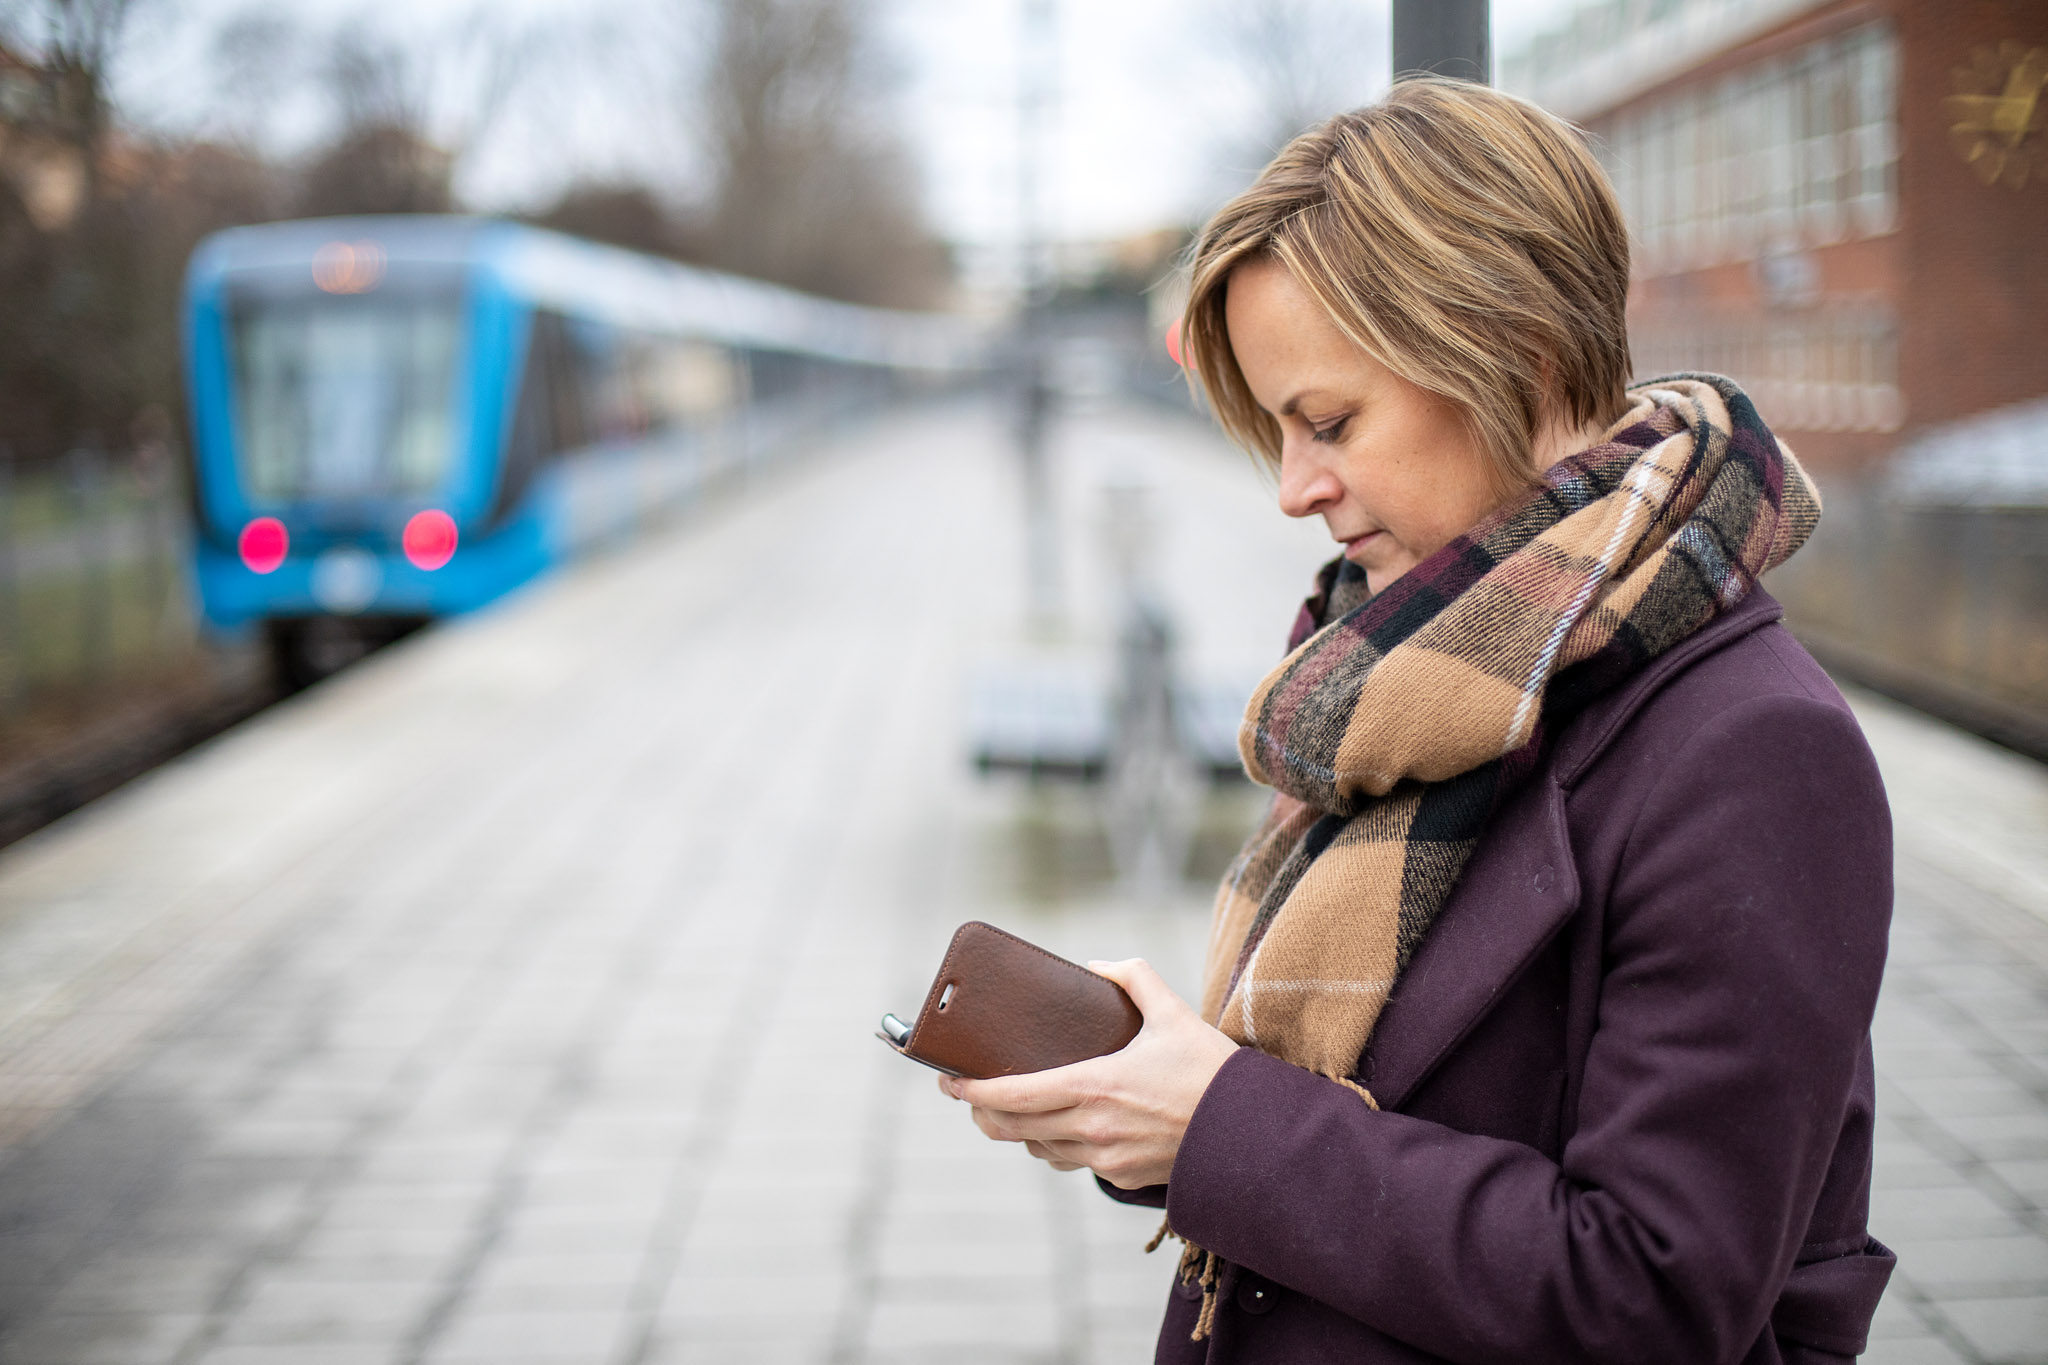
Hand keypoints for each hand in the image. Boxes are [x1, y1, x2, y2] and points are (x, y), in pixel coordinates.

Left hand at [938, 958, 1240, 1188]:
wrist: (1252, 1133)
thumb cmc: (1211, 1072)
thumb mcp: (1174, 1013)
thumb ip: (1134, 978)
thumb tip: (1097, 967)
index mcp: (1094, 1087)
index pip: (1012, 1095)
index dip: (972, 1091)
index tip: (949, 1081)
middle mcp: (1091, 1129)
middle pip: (1011, 1129)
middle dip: (981, 1111)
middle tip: (967, 1093)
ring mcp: (1104, 1158)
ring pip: (1038, 1149)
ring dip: (1017, 1130)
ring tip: (1008, 1107)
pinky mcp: (1120, 1176)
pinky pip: (1071, 1163)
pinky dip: (1054, 1144)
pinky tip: (1057, 1127)